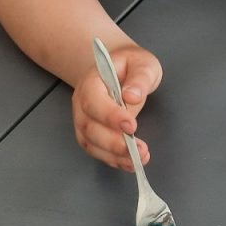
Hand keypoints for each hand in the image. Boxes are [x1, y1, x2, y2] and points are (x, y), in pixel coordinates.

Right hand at [71, 44, 162, 170]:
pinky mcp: (92, 133)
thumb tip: (132, 96)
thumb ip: (139, 78)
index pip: (94, 101)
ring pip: (91, 143)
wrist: (119, 67)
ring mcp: (85, 120)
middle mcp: (82, 103)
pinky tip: (131, 162)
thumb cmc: (131, 65)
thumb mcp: (142, 63)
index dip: (110, 116)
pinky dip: (113, 159)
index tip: (131, 125)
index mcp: (92, 82)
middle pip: (90, 128)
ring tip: (139, 158)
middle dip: (114, 142)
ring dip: (114, 155)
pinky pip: (98, 150)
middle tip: (139, 149)